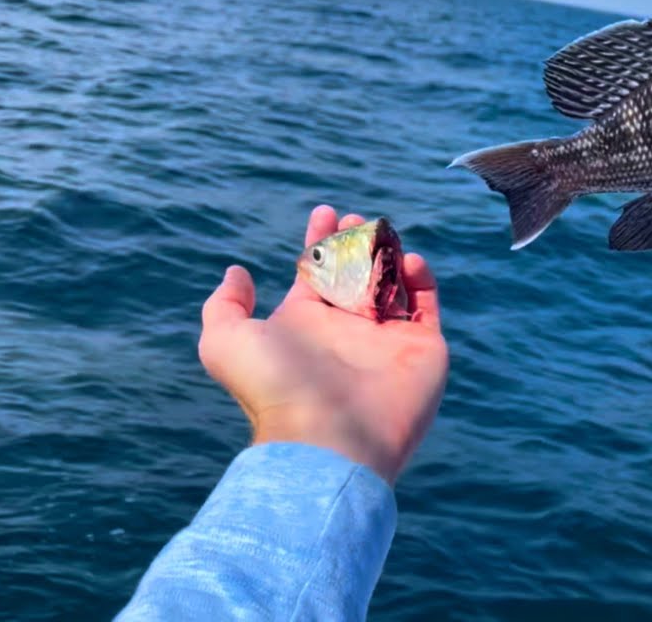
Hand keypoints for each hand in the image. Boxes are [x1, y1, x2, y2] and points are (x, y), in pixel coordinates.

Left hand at [197, 205, 448, 485]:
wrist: (328, 439)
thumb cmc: (275, 388)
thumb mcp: (225, 342)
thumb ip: (224, 304)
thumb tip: (237, 272)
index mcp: (307, 324)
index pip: (316, 273)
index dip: (320, 241)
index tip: (325, 213)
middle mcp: (347, 331)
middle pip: (356, 274)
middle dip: (357, 242)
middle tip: (357, 219)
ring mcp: (387, 340)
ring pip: (393, 284)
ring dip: (389, 254)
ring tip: (382, 231)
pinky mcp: (423, 349)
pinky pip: (426, 306)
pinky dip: (421, 280)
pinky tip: (409, 261)